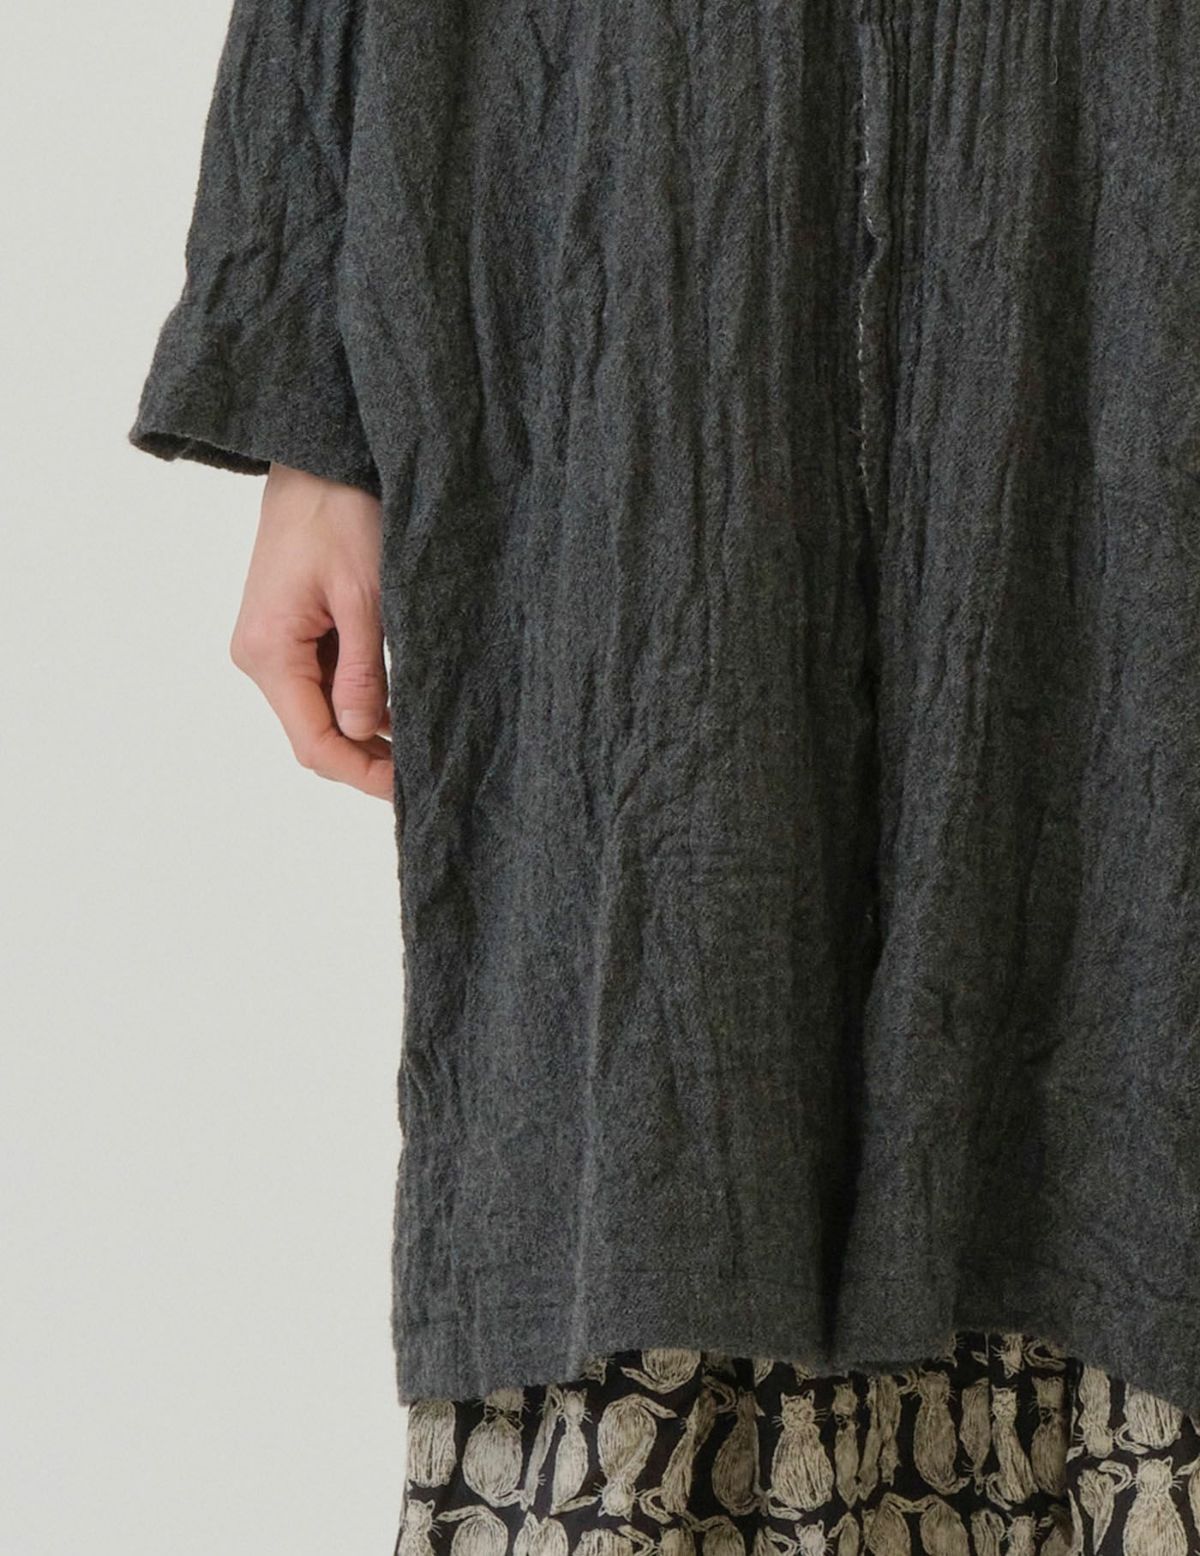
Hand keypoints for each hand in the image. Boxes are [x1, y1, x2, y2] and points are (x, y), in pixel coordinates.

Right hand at [229, 462, 392, 801]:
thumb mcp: (364, 595)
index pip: (313, 742)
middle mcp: (260, 656)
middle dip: (367, 756)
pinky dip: (361, 698)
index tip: (410, 788)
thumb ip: (363, 670)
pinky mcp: (290, 631)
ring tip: (423, 744)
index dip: (361, 772)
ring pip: (321, 710)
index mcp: (269, 651)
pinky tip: (401, 708)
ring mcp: (273, 645)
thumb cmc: (340, 511)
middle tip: (427, 770)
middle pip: (314, 732)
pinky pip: (324, 681)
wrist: (316, 456)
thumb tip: (364, 733)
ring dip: (367, 730)